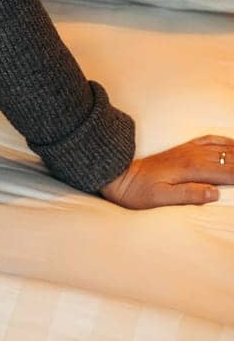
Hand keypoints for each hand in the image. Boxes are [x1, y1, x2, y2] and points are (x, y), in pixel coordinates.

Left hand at [98, 134, 233, 208]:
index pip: (228, 172)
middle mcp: (192, 156)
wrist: (119, 176)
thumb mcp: (161, 199)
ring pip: (223, 148)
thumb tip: (215, 193)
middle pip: (230, 158)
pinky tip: (233, 143)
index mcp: (190, 169)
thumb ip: (189, 195)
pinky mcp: (184, 149)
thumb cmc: (139, 192)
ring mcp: (188, 150)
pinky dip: (226, 141)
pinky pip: (209, 140)